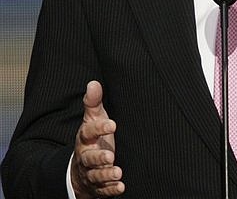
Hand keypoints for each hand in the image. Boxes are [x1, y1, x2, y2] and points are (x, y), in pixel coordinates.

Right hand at [71, 80, 124, 197]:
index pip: (88, 132)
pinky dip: (110, 189)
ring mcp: (90, 173)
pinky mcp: (96, 187)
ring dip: (106, 175)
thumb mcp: (92, 120)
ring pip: (95, 175)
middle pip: (89, 158)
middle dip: (99, 158)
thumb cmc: (93, 139)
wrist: (81, 168)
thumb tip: (93, 83)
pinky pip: (102, 190)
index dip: (99, 128)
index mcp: (85, 138)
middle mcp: (85, 156)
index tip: (112, 125)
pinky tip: (120, 187)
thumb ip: (93, 103)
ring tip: (117, 172)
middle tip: (110, 156)